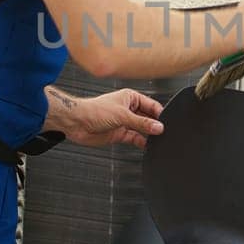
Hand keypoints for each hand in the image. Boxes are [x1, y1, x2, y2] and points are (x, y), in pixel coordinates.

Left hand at [45, 87, 165, 148]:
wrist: (77, 123)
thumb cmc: (94, 111)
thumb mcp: (122, 115)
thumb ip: (141, 123)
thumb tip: (158, 127)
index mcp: (131, 98)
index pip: (152, 105)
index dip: (159, 114)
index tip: (167, 123)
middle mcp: (129, 109)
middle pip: (148, 118)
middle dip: (155, 125)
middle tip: (163, 132)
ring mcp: (125, 122)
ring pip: (142, 129)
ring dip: (149, 135)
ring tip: (158, 140)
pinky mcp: (120, 134)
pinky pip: (135, 138)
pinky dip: (141, 142)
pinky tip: (147, 146)